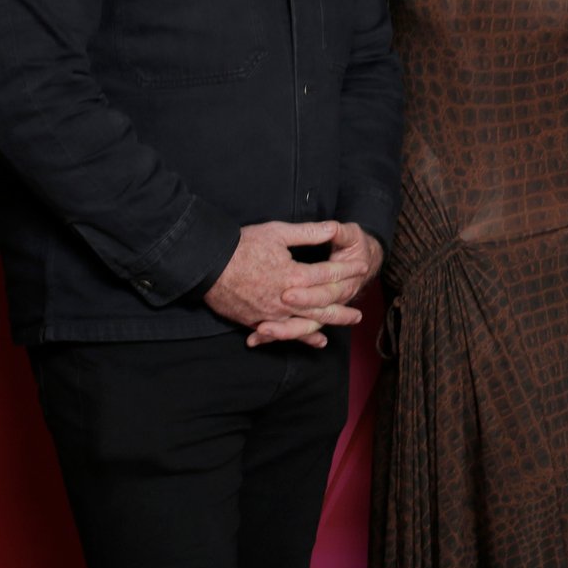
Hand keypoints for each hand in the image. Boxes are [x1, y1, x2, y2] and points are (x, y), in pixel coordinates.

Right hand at [204, 221, 367, 344]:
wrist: (205, 265)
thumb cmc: (241, 246)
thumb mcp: (277, 233)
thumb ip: (308, 233)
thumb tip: (333, 227)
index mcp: (294, 275)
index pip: (329, 273)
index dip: (348, 269)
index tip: (363, 266)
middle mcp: (286, 299)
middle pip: (323, 305)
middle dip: (344, 307)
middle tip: (360, 312)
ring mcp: (271, 313)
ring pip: (307, 321)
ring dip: (328, 323)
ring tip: (346, 324)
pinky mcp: (256, 320)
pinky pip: (283, 332)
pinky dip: (301, 337)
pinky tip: (316, 340)